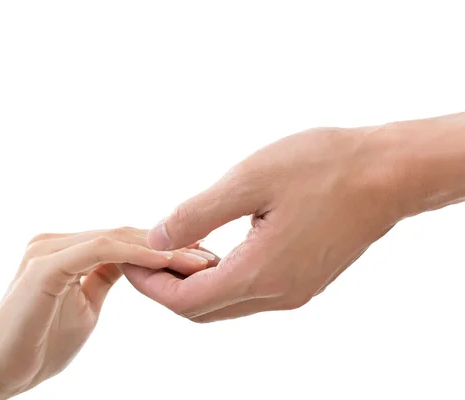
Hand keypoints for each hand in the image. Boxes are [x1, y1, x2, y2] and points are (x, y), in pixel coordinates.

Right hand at [0, 227, 213, 397]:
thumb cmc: (41, 341)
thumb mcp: (87, 303)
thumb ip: (106, 277)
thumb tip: (134, 266)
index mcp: (66, 248)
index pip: (125, 240)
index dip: (164, 248)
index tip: (201, 256)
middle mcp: (57, 240)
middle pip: (126, 235)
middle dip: (171, 245)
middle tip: (210, 254)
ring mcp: (49, 248)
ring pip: (118, 239)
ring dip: (162, 249)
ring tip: (200, 259)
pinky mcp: (47, 263)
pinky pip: (101, 251)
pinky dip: (136, 255)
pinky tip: (167, 262)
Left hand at [123, 126, 404, 321]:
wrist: (388, 173)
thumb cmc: (323, 167)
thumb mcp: (249, 180)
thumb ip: (197, 214)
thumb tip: (155, 238)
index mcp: (260, 273)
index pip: (186, 301)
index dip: (150, 285)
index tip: (129, 258)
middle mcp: (277, 294)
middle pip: (203, 310)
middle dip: (165, 287)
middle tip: (143, 254)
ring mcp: (294, 291)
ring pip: (226, 303)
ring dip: (192, 283)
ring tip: (171, 248)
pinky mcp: (304, 280)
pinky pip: (249, 292)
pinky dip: (220, 278)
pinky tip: (211, 248)